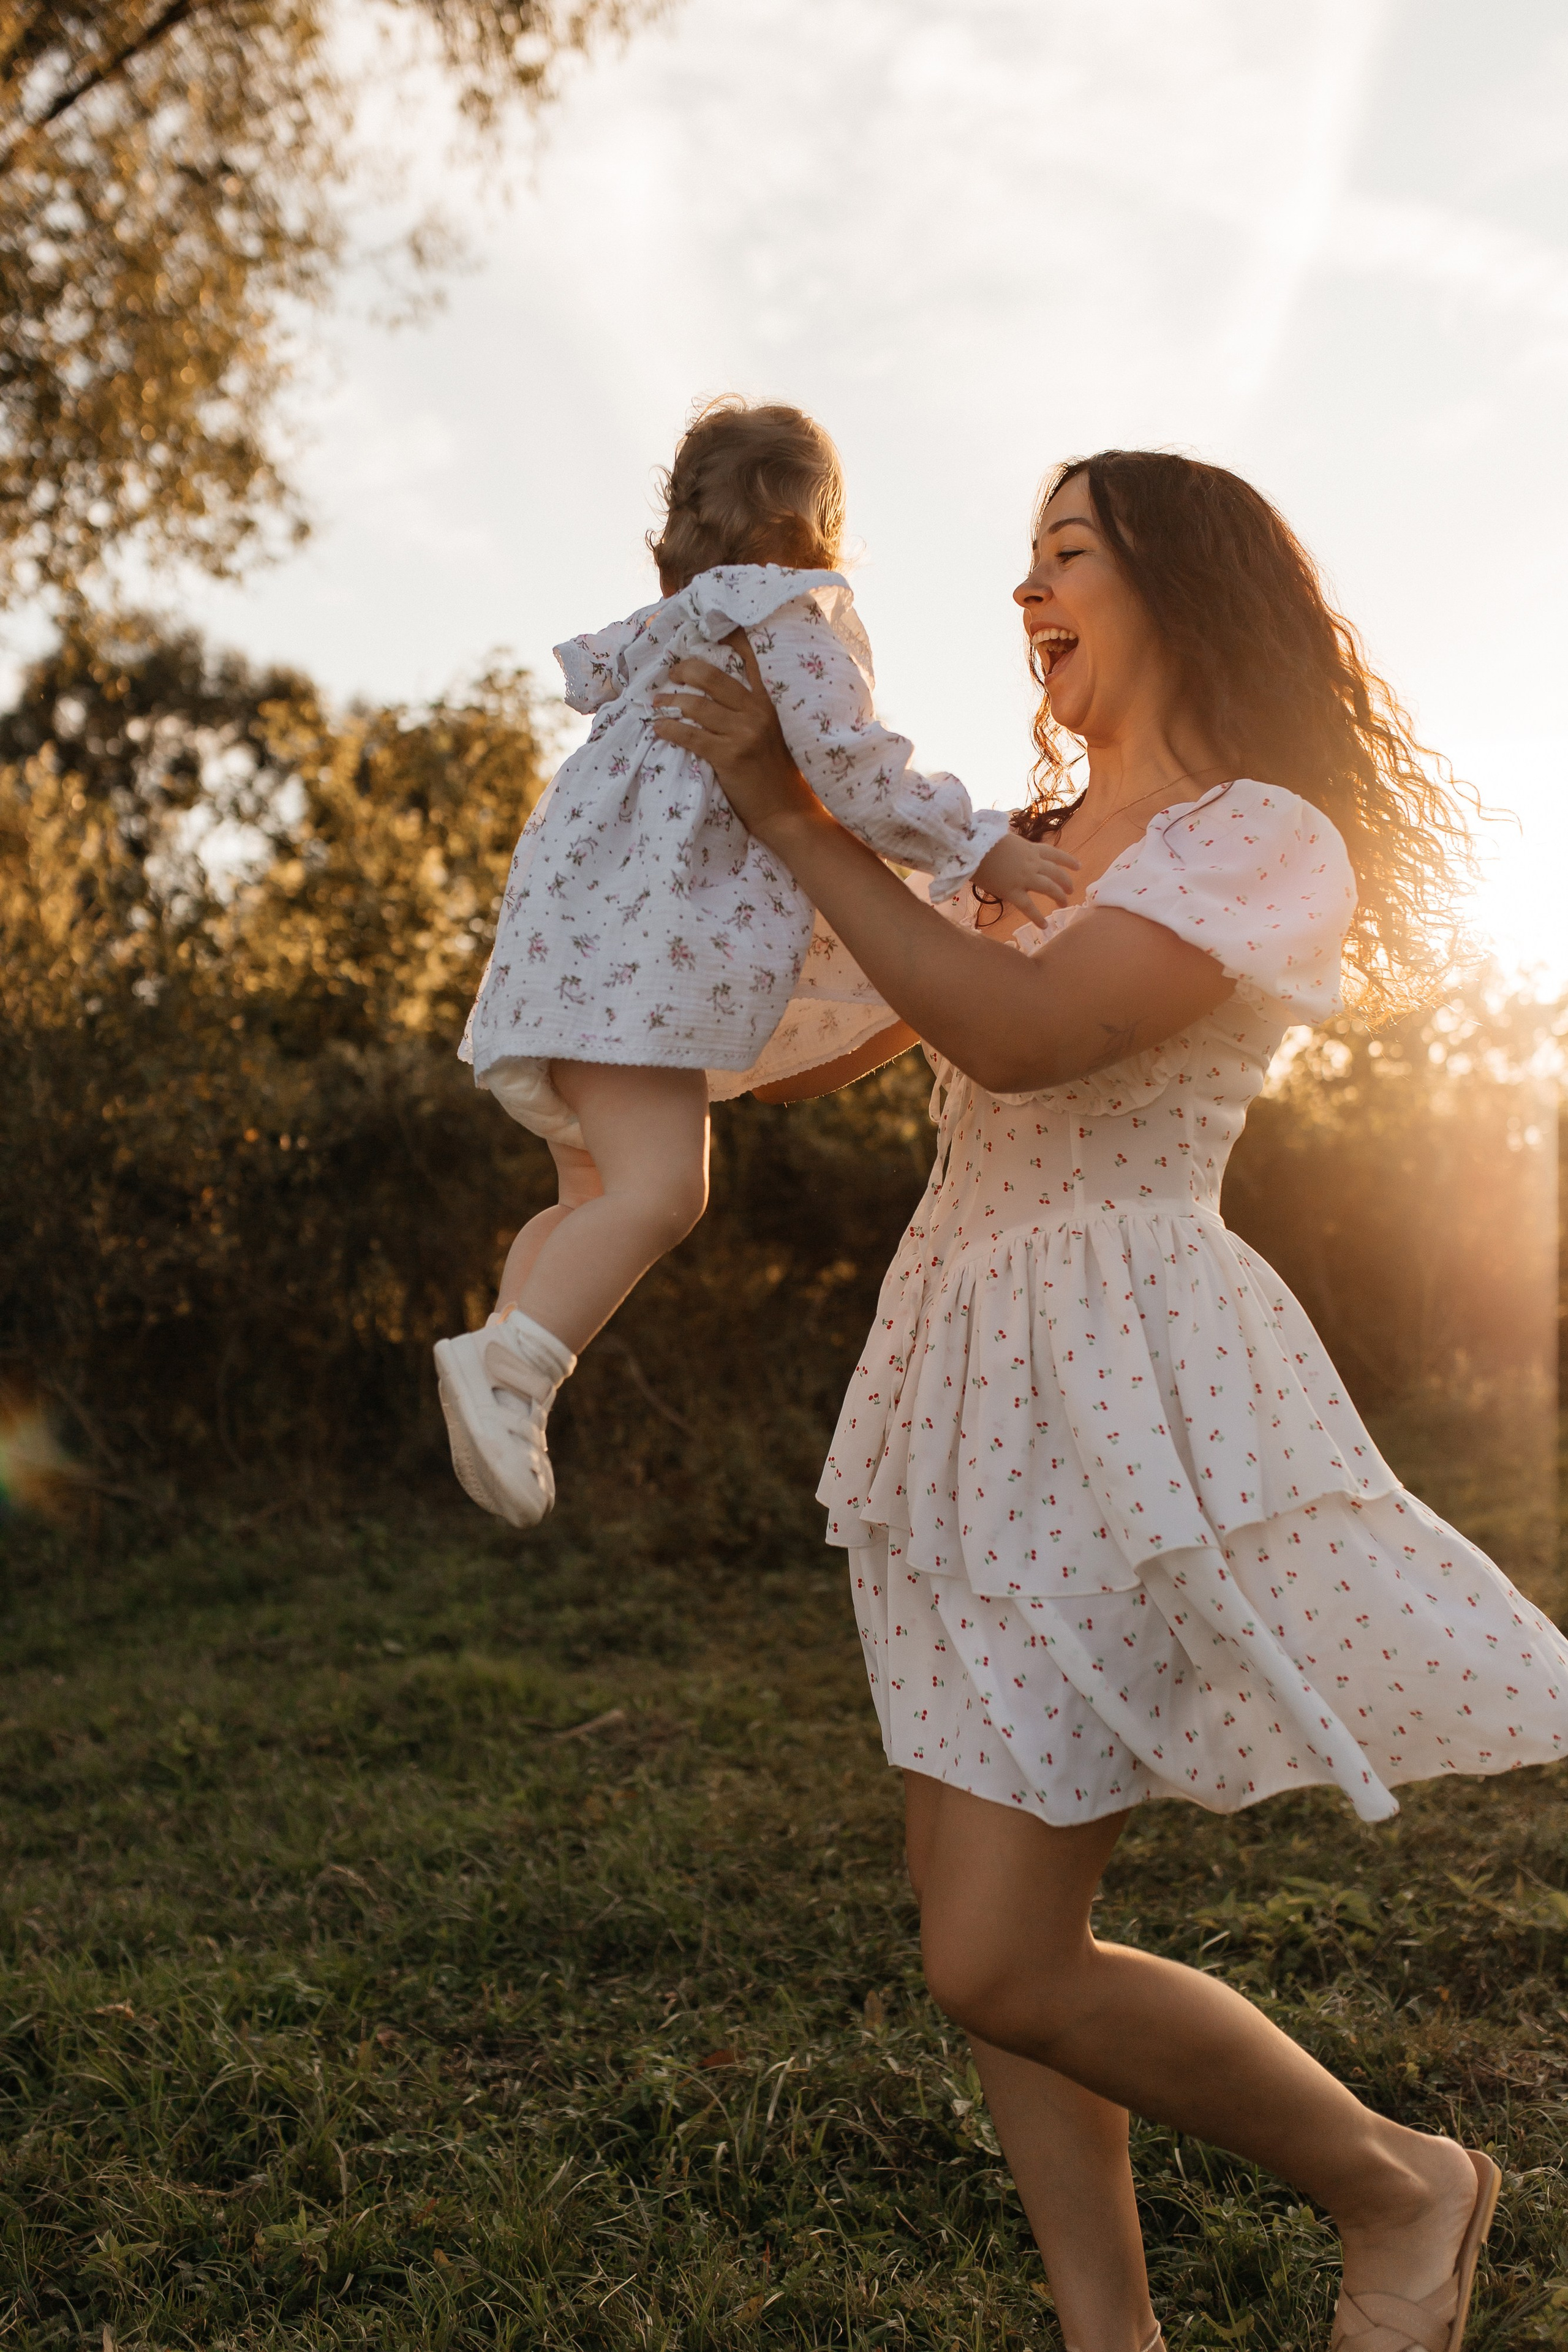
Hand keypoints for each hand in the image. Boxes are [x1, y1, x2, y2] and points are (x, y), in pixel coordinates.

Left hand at [650, 629, 814, 837]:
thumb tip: (714, 696)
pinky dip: (669, 729)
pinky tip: (658, 728)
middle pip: (713, 677)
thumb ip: (751, 712)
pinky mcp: (729, 756)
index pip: (749, 659)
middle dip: (685, 670)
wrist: (787, 812)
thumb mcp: (773, 733)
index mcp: (769, 702)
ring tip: (656, 703)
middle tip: (671, 673)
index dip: (728, 639)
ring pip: (696, 706)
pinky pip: (690, 736)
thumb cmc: (776, 775)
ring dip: (670, 702)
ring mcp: (744, 733)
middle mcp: (757, 712)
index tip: (703, 632)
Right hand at [972, 828, 1079, 924]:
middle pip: (1056, 873)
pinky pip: (1029, 907)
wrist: (972, 847)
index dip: (1068, 860)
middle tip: (1071, 890)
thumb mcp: (1006, 839)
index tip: (1078, 866)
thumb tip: (1013, 851)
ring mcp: (1024, 878)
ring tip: (1063, 904)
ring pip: (1050, 888)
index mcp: (1030, 848)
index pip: (1054, 854)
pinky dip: (1037, 918)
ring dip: (1059, 896)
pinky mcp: (1013, 892)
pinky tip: (1044, 926)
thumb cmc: (983, 840)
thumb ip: (1015, 848)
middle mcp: (1032, 863)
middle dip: (1066, 882)